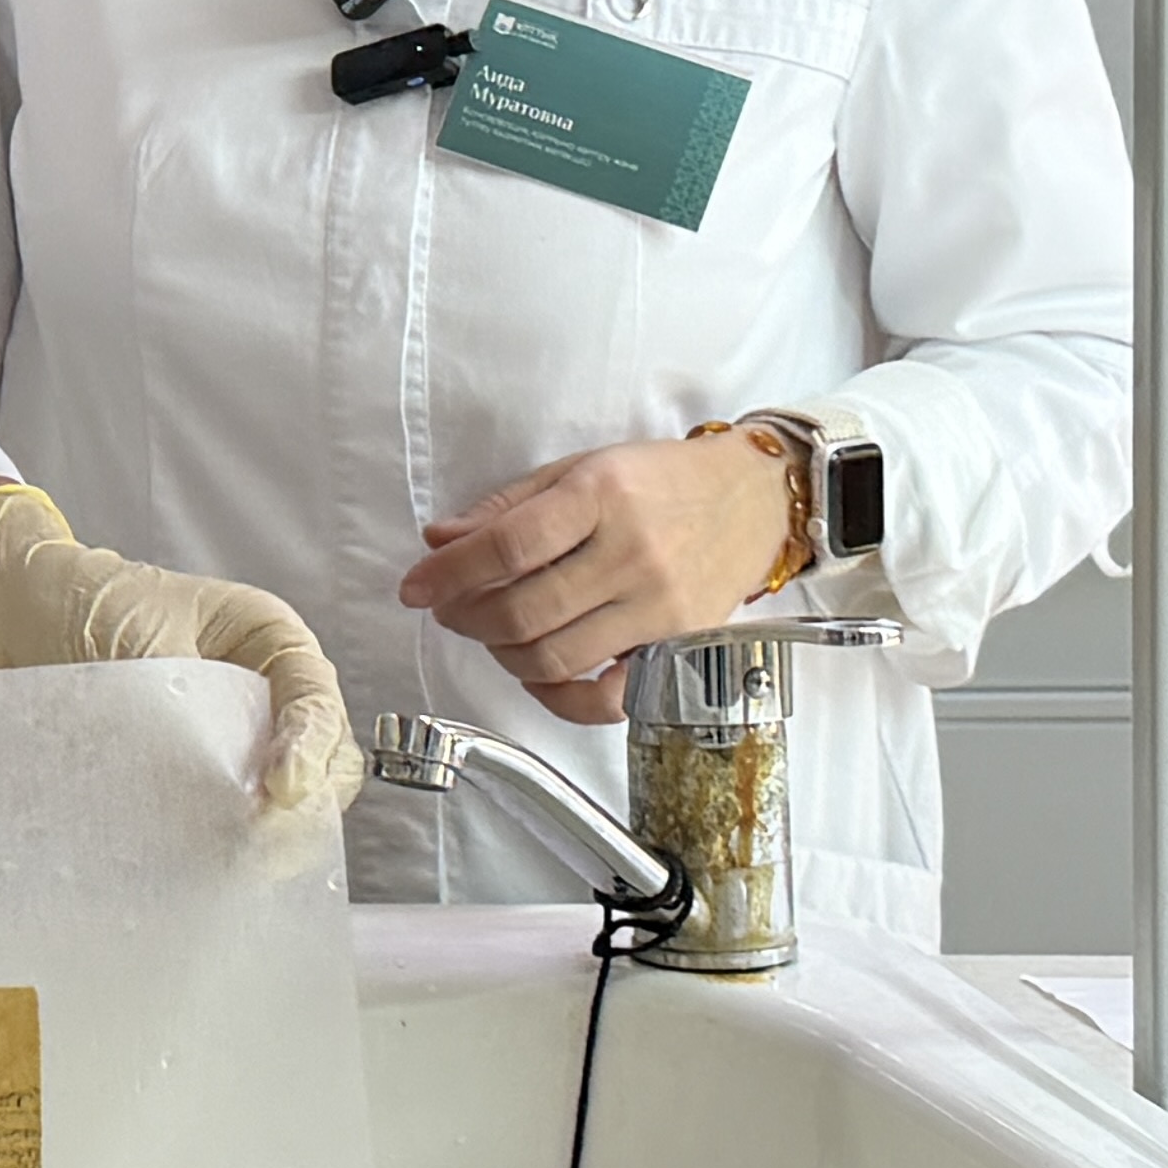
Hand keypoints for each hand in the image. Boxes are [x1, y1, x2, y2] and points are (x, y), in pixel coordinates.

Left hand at [0, 482, 364, 838]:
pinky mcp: (182, 788)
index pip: (317, 704)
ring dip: (258, 840)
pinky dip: (211, 852)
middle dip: (296, 810)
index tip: (279, 791)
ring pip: (275, 810)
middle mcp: (259, 699)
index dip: (309, 751)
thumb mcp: (142, 641)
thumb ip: (187, 709)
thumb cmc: (74, 601)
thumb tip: (220, 786)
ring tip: (227, 865)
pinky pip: (216, 829)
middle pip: (318, 768)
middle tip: (257, 845)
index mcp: (266, 643)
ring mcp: (224, 748)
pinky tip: (191, 870)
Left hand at [396, 434, 790, 727]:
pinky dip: (559, 697)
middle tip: (450, 609)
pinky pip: (606, 698)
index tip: (416, 586)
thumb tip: (439, 542)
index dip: (449, 573)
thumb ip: (508, 508)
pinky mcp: (677, 647)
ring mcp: (658, 607)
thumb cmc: (661, 481)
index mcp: (602, 495)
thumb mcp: (581, 469)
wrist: (751, 499)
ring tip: (493, 632)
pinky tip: (539, 673)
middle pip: (523, 610)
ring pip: (554, 658)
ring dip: (503, 654)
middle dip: (466, 617)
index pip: (508, 545)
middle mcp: (632, 553)